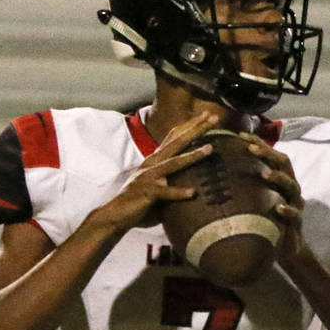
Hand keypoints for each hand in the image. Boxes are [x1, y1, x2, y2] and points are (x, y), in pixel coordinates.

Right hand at [95, 112, 217, 230]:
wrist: (115, 215)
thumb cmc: (139, 201)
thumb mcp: (157, 184)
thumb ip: (173, 177)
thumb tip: (197, 179)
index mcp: (155, 160)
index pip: (175, 137)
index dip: (191, 124)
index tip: (207, 114)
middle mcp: (153, 164)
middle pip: (177, 142)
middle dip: (196, 129)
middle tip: (214, 117)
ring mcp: (149, 177)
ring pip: (174, 164)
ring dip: (192, 156)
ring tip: (210, 149)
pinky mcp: (147, 193)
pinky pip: (165, 193)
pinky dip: (179, 192)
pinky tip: (193, 192)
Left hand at [238, 132, 306, 265]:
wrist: (285, 246)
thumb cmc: (267, 219)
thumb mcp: (255, 199)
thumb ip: (244, 184)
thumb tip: (214, 171)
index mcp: (280, 178)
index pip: (271, 155)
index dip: (258, 144)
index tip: (240, 136)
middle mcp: (290, 186)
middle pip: (284, 163)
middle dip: (268, 154)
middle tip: (251, 149)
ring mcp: (295, 203)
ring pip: (291, 185)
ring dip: (278, 178)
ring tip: (265, 174)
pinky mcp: (297, 221)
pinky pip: (295, 213)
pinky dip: (287, 210)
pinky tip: (278, 208)